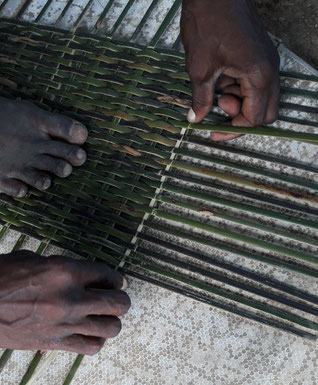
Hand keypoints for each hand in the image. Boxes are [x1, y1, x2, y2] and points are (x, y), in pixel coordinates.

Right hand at [0, 251, 129, 354]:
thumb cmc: (2, 277)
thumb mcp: (34, 259)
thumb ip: (62, 266)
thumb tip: (81, 272)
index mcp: (66, 271)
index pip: (107, 275)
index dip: (117, 278)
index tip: (117, 281)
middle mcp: (71, 297)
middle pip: (118, 303)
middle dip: (122, 300)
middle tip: (117, 298)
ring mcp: (65, 323)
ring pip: (111, 328)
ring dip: (112, 322)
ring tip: (106, 317)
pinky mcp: (55, 343)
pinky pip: (90, 347)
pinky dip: (96, 341)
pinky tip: (90, 333)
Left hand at [181, 0, 279, 140]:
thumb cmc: (208, 23)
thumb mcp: (200, 68)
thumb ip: (201, 99)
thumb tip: (196, 119)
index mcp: (259, 75)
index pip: (255, 118)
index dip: (234, 131)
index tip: (213, 133)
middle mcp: (269, 70)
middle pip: (264, 111)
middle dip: (240, 118)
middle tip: (216, 110)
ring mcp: (265, 61)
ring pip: (258, 97)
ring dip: (236, 101)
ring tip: (213, 88)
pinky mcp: (258, 55)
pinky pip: (252, 82)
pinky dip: (236, 87)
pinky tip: (217, 79)